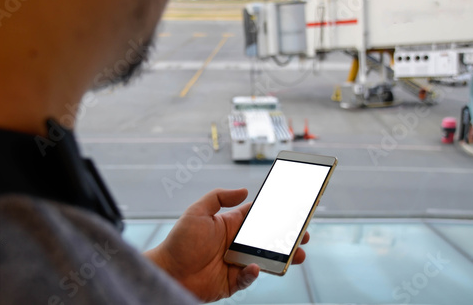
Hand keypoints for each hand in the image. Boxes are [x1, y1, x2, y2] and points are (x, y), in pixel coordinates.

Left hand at [145, 188, 308, 302]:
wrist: (168, 272)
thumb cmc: (180, 241)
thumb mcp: (197, 211)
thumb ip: (219, 197)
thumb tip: (244, 190)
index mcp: (231, 225)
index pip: (259, 216)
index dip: (277, 213)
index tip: (295, 209)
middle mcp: (237, 243)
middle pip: (268, 239)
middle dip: (288, 237)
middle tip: (304, 234)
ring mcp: (237, 262)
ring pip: (266, 259)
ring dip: (283, 257)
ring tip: (299, 254)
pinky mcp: (233, 281)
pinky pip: (249, 277)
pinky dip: (254, 274)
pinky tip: (255, 267)